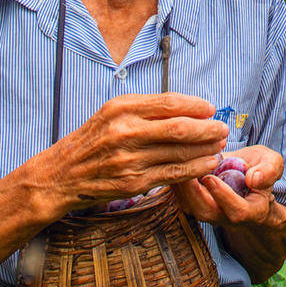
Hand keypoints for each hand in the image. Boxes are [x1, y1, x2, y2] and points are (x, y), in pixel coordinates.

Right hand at [35, 93, 227, 211]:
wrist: (62, 175)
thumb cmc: (92, 141)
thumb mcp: (111, 113)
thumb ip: (145, 109)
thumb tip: (186, 107)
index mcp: (121, 108)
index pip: (168, 103)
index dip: (195, 106)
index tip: (210, 108)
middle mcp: (126, 132)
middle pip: (179, 128)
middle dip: (207, 129)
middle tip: (223, 128)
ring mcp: (130, 159)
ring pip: (179, 152)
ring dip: (205, 149)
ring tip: (219, 145)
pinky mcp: (134, 183)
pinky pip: (173, 174)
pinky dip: (194, 168)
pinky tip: (207, 163)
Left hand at [172, 145, 285, 230]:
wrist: (247, 177)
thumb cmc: (260, 169)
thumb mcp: (272, 163)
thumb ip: (269, 171)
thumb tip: (253, 179)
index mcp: (252, 211)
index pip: (237, 210)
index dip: (223, 195)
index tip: (210, 177)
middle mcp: (228, 217)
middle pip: (205, 212)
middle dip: (191, 190)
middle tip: (181, 165)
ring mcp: (209, 213)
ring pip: (189, 205)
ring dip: (179, 184)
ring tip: (173, 160)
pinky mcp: (194, 205)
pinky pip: (181, 197)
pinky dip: (175, 178)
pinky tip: (171, 159)